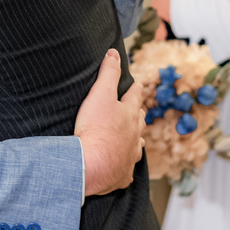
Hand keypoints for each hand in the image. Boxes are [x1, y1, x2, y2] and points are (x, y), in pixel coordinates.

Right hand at [75, 49, 145, 195]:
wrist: (89, 165)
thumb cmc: (95, 129)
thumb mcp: (100, 94)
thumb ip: (108, 73)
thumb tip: (113, 53)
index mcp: (130, 115)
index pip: (135, 97)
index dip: (135, 89)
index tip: (137, 85)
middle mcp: (134, 136)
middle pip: (139, 122)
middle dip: (138, 115)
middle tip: (136, 111)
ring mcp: (129, 157)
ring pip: (137, 146)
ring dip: (135, 141)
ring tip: (134, 139)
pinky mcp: (121, 175)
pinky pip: (125, 171)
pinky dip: (123, 167)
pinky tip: (120, 168)